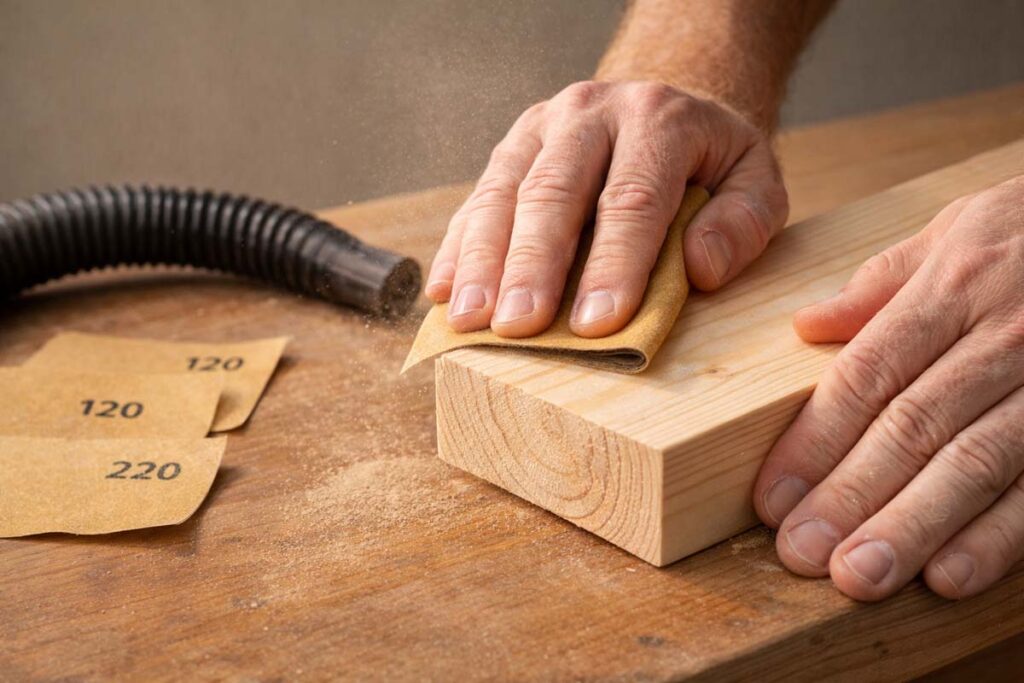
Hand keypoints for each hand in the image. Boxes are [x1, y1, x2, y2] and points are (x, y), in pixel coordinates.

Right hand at [425, 80, 787, 337]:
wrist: (662, 107)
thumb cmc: (708, 161)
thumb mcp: (754, 179)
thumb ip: (743, 221)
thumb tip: (701, 266)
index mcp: (658, 119)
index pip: (632, 198)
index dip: (613, 264)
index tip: (596, 324)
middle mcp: (591, 113)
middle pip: (554, 191)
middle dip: (532, 265)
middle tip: (517, 328)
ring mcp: (541, 127)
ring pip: (503, 192)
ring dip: (482, 261)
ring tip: (470, 320)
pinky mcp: (510, 148)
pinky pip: (477, 198)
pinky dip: (458, 248)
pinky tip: (444, 292)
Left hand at [754, 176, 1023, 600]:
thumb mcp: (960, 229)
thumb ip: (883, 281)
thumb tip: (807, 323)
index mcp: (953, 288)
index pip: (865, 375)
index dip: (813, 441)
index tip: (771, 497)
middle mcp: (1002, 338)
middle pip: (912, 427)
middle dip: (849, 496)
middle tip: (800, 553)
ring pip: (975, 462)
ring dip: (911, 526)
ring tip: (858, 578)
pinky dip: (1000, 535)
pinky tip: (950, 577)